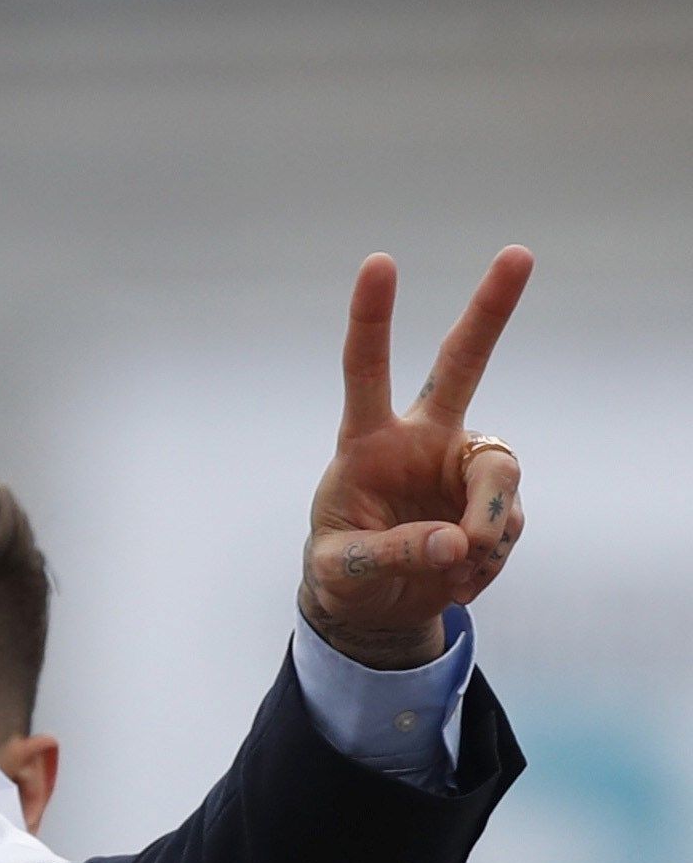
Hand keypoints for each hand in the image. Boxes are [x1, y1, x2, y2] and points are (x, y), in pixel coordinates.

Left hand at [300, 246, 532, 667]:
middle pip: (462, 365)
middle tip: (518, 253)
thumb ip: (390, 554)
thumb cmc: (343, 575)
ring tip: (456, 567)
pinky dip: (485, 561)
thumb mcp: (342, 571)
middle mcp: (423, 439)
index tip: (379, 261)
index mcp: (368, 442)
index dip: (372, 319)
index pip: (366, 372)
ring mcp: (464, 466)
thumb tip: (457, 542)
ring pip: (501, 473)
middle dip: (490, 310)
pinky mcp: (495, 502)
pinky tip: (458, 579)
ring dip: (486, 526)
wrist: (376, 609)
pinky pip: (507, 526)